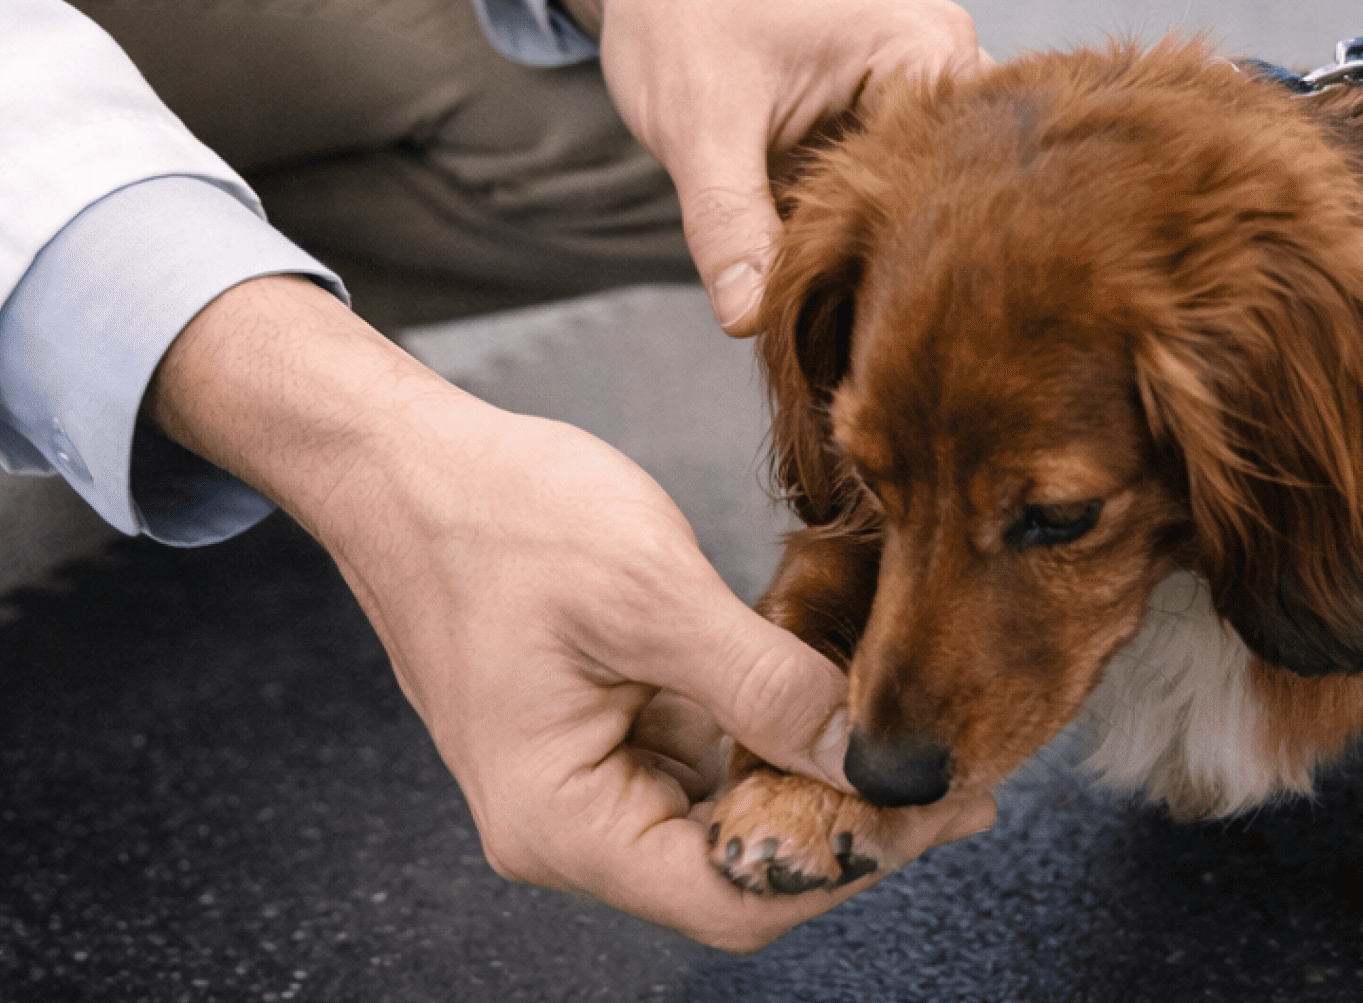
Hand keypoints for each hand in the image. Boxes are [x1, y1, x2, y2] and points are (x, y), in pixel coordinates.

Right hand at [150, 277, 995, 949]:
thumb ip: (767, 686)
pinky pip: (710, 763)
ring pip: (732, 819)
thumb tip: (873, 759)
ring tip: (919, 735)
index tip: (936, 805)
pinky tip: (845, 698)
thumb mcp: (651, 594)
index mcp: (561, 821)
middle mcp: (570, 824)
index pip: (733, 900)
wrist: (406, 462)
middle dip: (850, 828)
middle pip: (741, 872)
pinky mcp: (607, 733)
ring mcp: (588, 780)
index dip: (847, 864)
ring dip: (821, 783)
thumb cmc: (498, 517)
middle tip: (956, 771)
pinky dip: (778, 738)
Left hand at [556, 0, 988, 334]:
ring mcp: (934, 109)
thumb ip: (728, 220)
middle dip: (912, 268)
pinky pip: (907, 209)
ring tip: (853, 324)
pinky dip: (873, 253)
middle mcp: (952, 75)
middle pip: (963, 198)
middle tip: (867, 342)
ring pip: (938, 212)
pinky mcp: (903, 140)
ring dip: (895, 266)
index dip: (922, 250)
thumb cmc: (682, 23)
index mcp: (925, 47)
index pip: (963, 170)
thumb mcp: (698, 125)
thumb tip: (750, 321)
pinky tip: (843, 299)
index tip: (874, 315)